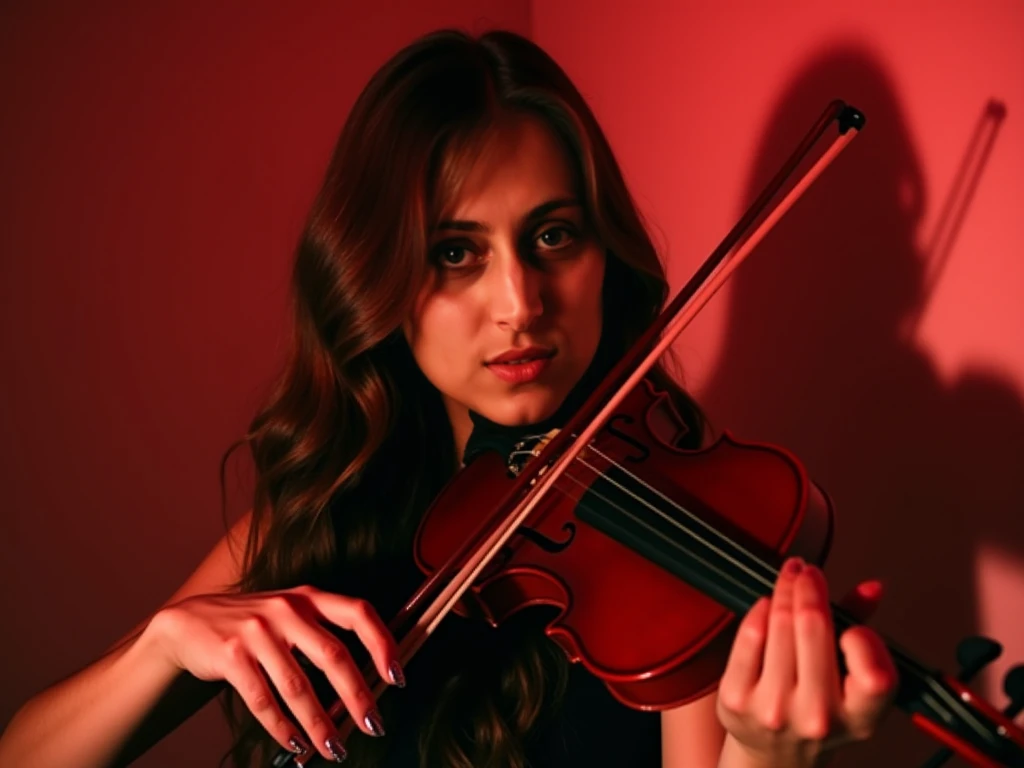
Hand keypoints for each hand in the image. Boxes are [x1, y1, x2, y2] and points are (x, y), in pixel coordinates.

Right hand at [147, 585, 401, 762]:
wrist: (190, 622)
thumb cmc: (255, 625)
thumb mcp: (291, 614)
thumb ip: (323, 634)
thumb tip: (367, 681)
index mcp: (309, 598)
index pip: (358, 612)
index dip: (383, 643)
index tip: (397, 677)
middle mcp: (287, 610)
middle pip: (333, 655)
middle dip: (357, 696)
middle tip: (373, 726)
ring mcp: (257, 631)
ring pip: (297, 686)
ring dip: (319, 723)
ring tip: (334, 748)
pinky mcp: (231, 655)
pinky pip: (262, 700)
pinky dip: (282, 727)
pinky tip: (295, 744)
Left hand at [716, 557, 896, 766]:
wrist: (775, 756)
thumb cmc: (819, 707)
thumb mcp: (851, 682)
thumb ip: (862, 630)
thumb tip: (872, 586)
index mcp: (859, 718)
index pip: (875, 675)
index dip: (863, 641)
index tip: (850, 622)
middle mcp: (817, 718)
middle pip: (813, 629)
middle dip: (809, 588)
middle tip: (805, 570)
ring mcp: (773, 710)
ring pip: (778, 626)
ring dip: (784, 590)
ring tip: (789, 577)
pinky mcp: (736, 701)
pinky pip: (749, 636)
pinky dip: (759, 611)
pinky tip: (766, 603)